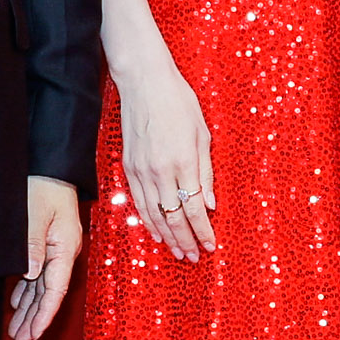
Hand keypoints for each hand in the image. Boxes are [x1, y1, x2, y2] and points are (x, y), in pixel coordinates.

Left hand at [13, 176, 82, 339]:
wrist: (51, 166)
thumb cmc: (44, 186)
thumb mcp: (34, 213)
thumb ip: (32, 243)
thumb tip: (31, 274)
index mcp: (65, 249)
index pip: (54, 291)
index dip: (43, 317)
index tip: (32, 337)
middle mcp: (63, 254)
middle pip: (48, 296)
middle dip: (34, 322)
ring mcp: (56, 250)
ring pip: (41, 288)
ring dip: (29, 310)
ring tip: (16, 331)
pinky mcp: (48, 245)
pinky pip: (38, 275)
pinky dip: (27, 291)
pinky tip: (17, 303)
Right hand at [117, 56, 215, 262]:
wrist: (144, 83)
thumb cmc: (177, 102)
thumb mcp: (202, 134)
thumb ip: (205, 172)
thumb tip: (209, 203)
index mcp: (183, 162)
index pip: (194, 208)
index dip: (202, 231)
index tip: (210, 244)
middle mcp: (160, 171)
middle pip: (173, 217)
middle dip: (185, 240)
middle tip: (194, 256)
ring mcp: (141, 171)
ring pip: (154, 214)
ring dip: (167, 236)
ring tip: (178, 251)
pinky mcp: (129, 167)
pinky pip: (140, 202)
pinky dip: (149, 220)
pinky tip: (157, 231)